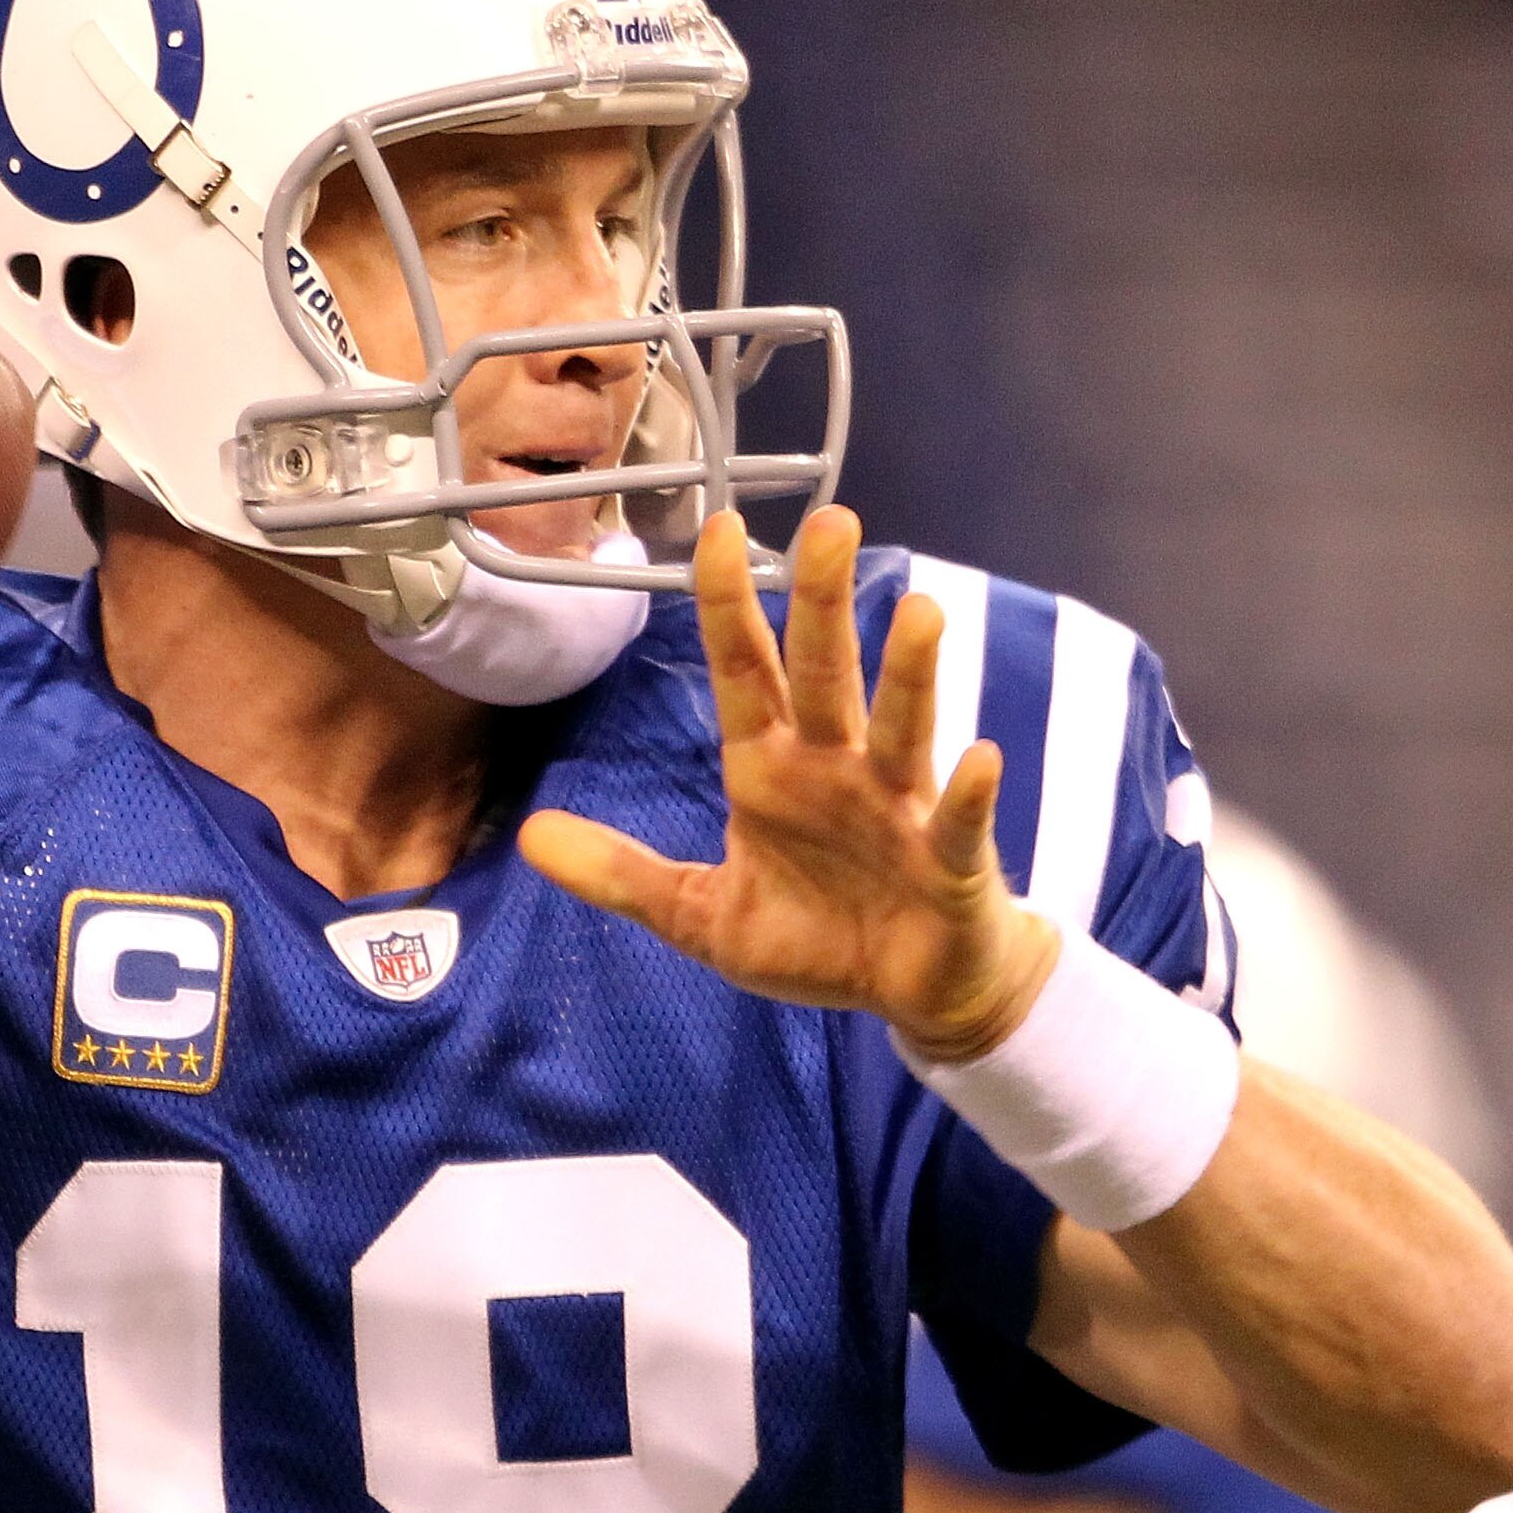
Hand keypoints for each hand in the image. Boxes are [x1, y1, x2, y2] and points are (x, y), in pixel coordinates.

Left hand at [519, 506, 1057, 1059]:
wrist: (915, 991)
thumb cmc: (819, 937)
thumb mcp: (702, 914)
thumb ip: (623, 875)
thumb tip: (531, 838)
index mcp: (772, 771)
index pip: (745, 672)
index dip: (729, 606)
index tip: (717, 528)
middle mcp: (837, 769)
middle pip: (827, 674)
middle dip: (824, 602)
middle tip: (830, 522)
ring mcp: (899, 808)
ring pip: (902, 729)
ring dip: (910, 675)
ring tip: (920, 611)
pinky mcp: (952, 862)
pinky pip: (959, 823)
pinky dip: (971, 795)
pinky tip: (982, 759)